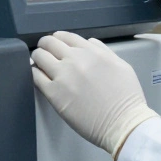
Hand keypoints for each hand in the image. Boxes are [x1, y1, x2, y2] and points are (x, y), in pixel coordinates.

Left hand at [31, 31, 159, 158]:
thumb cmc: (126, 99)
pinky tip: (38, 77)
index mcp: (92, 52)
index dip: (58, 38)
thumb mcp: (121, 66)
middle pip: (49, 43)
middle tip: (44, 52)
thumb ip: (104, 51)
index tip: (56, 43)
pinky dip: (34, 73)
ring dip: (38, 58)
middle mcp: (75, 60)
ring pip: (39, 56)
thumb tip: (89, 43)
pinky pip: (35, 76)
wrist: (123, 123)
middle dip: (45, 45)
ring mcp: (63, 76)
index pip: (67, 36)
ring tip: (39, 64)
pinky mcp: (54, 94)